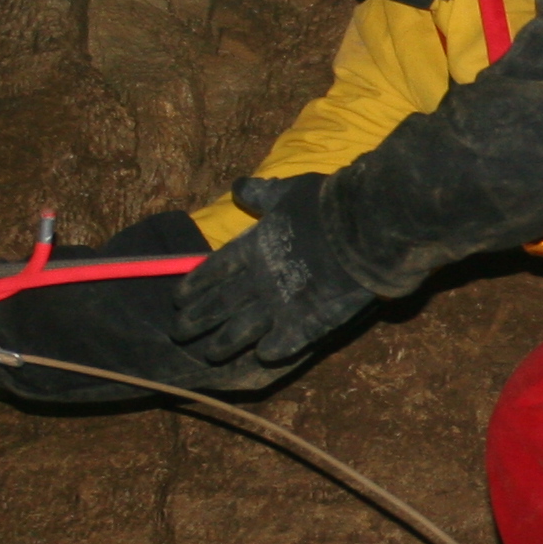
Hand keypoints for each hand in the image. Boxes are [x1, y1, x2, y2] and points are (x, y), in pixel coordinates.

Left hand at [171, 175, 374, 367]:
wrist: (364, 227)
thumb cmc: (325, 204)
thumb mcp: (287, 191)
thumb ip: (260, 194)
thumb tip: (238, 186)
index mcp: (251, 248)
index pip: (211, 272)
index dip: (193, 288)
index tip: (178, 301)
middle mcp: (257, 280)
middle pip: (218, 306)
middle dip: (197, 321)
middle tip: (179, 334)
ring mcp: (279, 305)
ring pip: (240, 331)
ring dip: (223, 344)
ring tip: (211, 353)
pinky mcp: (305, 323)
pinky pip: (281, 344)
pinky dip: (270, 351)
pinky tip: (262, 357)